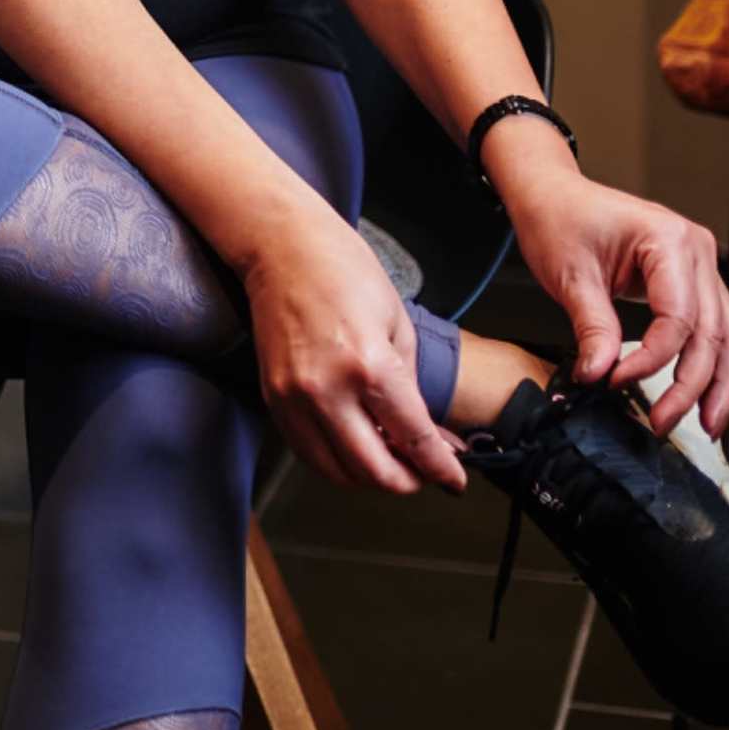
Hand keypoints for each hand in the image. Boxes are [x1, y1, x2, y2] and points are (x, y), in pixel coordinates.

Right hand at [236, 203, 464, 493]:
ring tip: (390, 458)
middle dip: (407, 481)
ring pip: (336, 472)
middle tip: (424, 472)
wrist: (282, 247)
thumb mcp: (398, 326)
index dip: (441, 469)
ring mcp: (293, 398)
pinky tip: (356, 443)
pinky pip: (307, 452)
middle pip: (373, 471)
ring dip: (369, 476)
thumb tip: (430, 437)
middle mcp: (327, 391)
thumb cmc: (344, 271)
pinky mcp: (273, 398)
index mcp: (370, 367)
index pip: (414, 440)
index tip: (455, 482)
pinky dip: (336, 461)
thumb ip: (412, 389)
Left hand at [495, 148, 728, 440]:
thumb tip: (600, 375)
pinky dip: (713, 364)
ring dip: (719, 384)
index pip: (678, 318)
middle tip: (666, 423)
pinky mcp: (692, 281)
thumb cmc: (559, 219)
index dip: (652, 359)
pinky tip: (706, 397)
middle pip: (712, 332)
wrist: (552, 194)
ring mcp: (700, 265)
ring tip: (707, 425)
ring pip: (728, 335)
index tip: (618, 381)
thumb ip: (592, 328)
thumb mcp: (569, 275)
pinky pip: (715, 327)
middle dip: (692, 385)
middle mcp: (697, 251)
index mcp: (669, 240)